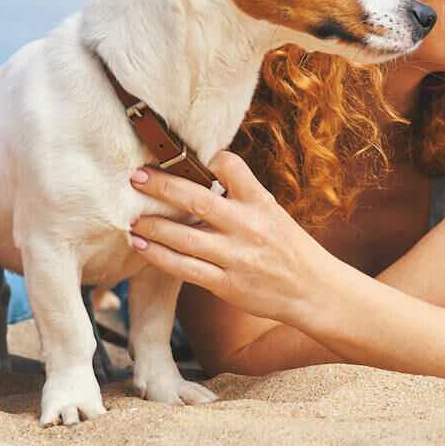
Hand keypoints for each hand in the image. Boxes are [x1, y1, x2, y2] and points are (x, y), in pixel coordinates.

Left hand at [127, 151, 334, 326]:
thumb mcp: (272, 211)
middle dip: (162, 186)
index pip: (230, 167)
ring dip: (153, 225)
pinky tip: (141, 245)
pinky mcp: (227, 285)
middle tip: (136, 177)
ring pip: (185, 237)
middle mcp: (248, 226)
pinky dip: (159, 256)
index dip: (205, 158)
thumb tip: (199, 173)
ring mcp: (237, 257)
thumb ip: (240, 195)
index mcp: (261, 202)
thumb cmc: (288, 247)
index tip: (179, 154)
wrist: (314, 291)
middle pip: (198, 200)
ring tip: (131, 217)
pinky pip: (185, 269)